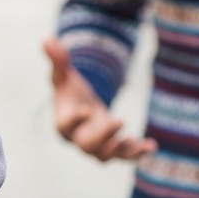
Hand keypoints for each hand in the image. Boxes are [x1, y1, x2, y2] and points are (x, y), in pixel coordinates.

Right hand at [43, 37, 155, 161]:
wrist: (80, 106)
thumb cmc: (69, 90)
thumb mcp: (63, 74)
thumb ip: (58, 60)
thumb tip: (47, 41)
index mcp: (63, 121)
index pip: (66, 125)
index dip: (76, 119)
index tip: (87, 109)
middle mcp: (78, 137)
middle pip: (88, 145)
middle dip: (104, 136)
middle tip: (120, 120)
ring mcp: (95, 145)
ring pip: (105, 156)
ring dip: (122, 151)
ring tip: (139, 142)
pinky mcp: (111, 147)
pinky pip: (123, 156)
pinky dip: (136, 153)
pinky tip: (151, 146)